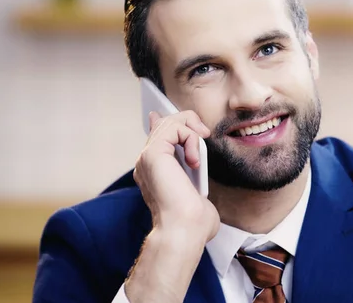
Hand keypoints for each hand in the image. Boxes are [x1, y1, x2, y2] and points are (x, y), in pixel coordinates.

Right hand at [134, 110, 219, 242]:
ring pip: (168, 121)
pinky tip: (194, 160)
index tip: (189, 126)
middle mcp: (147, 163)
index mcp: (155, 173)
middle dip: (189, 123)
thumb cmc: (194, 224)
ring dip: (192, 130)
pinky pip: (174, 128)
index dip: (170, 123)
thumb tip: (197, 175)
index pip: (157, 137)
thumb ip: (195, 180)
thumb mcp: (198, 196)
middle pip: (164, 124)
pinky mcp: (154, 153)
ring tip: (199, 153)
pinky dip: (191, 138)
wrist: (184, 231)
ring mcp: (148, 157)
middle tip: (205, 137)